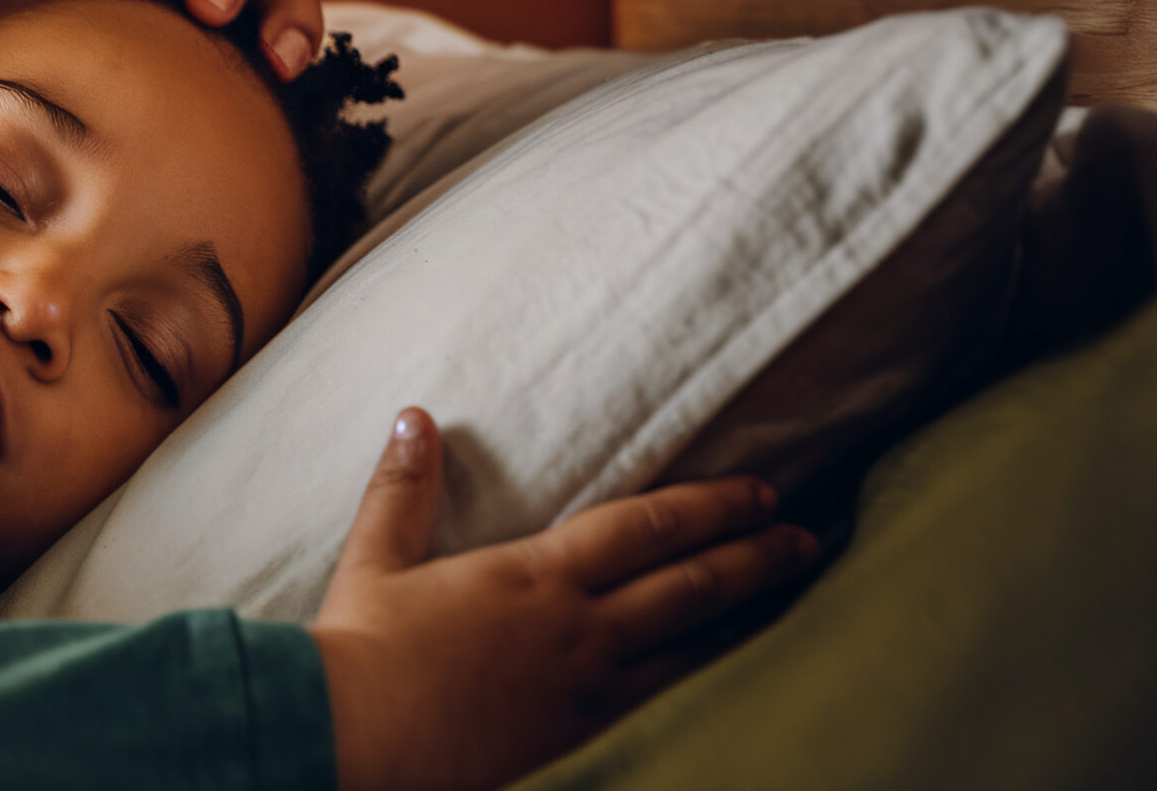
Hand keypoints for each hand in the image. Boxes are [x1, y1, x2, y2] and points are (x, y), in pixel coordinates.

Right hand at [309, 409, 819, 790]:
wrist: (353, 738)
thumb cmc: (361, 649)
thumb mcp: (375, 556)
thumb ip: (403, 487)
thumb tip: (414, 418)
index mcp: (533, 576)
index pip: (643, 529)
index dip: (708, 507)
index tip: (760, 492)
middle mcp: (575, 629)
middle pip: (688, 587)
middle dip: (752, 556)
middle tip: (802, 536)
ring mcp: (584, 688)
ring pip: (690, 647)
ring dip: (746, 615)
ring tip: (790, 594)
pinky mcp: (576, 734)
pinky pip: (661, 697)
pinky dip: (705, 672)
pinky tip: (725, 666)